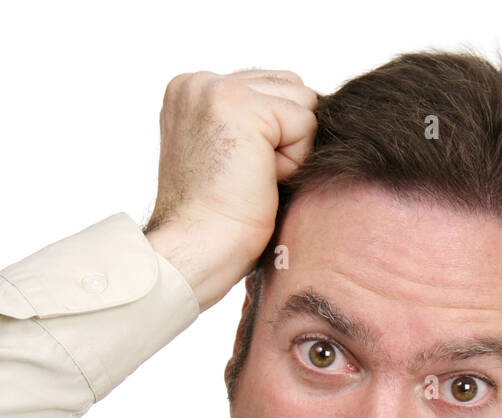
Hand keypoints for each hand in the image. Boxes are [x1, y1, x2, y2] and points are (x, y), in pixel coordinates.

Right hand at [144, 69, 317, 310]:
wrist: (200, 249)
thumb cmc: (220, 222)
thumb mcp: (232, 157)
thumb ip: (254, 123)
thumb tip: (307, 108)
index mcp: (192, 91)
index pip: (271, 87)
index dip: (276, 137)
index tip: (242, 173)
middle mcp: (199, 81)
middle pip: (291, 87)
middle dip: (286, 139)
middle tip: (248, 179)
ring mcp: (216, 88)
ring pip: (302, 103)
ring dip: (290, 150)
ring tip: (253, 179)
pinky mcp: (241, 105)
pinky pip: (306, 122)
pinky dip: (293, 161)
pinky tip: (259, 181)